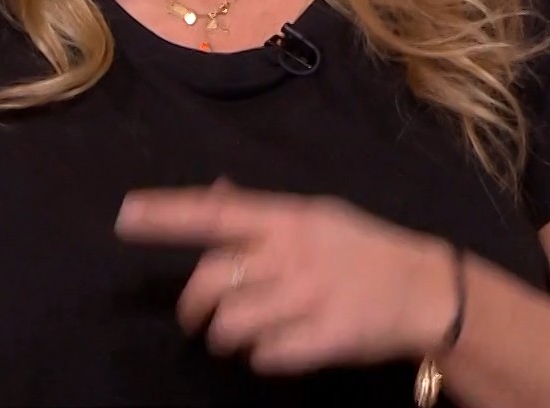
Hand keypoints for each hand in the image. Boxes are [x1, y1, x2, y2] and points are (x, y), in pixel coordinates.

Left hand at [115, 179, 456, 374]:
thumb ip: (261, 211)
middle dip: (193, 306)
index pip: (216, 214)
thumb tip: (212, 192)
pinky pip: (265, 357)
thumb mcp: (315, 217)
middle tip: (196, 318)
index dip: (168, 215)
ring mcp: (308, 297)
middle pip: (211, 282)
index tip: (126, 216)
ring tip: (246, 333)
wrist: (423, 289)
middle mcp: (293, 254)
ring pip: (231, 326)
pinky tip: (284, 345)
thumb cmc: (361, 250)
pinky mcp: (323, 338)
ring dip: (228, 337)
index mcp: (288, 218)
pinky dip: (264, 357)